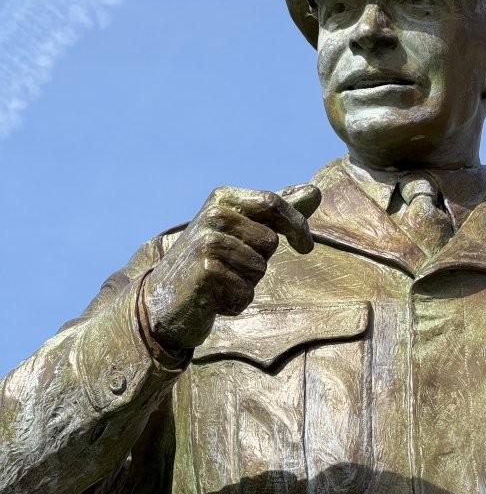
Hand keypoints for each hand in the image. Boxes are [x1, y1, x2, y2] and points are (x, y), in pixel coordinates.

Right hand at [142, 183, 320, 351]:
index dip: (297, 226)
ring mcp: (206, 241)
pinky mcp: (204, 271)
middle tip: (229, 267)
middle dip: (259, 261)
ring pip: (259, 269)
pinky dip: (234, 303)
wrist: (162, 300)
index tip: (305, 248)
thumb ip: (278, 212)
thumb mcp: (243, 231)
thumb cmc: (212, 263)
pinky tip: (211, 299)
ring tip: (219, 282)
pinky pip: (245, 292)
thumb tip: (315, 191)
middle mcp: (213, 214)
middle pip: (270, 241)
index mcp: (223, 198)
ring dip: (246, 284)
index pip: (274, 202)